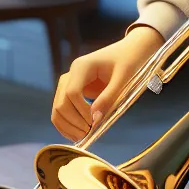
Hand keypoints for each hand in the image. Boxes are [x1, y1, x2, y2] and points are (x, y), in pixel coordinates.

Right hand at [51, 26, 164, 140]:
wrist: (131, 51)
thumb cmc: (130, 61)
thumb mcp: (124, 79)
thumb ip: (109, 98)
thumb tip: (95, 119)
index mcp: (82, 66)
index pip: (72, 93)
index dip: (81, 111)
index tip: (95, 123)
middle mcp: (71, 74)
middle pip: (61, 102)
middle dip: (73, 121)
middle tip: (89, 134)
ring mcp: (70, 82)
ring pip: (57, 108)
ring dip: (67, 125)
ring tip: (82, 137)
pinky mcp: (73, 91)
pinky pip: (62, 109)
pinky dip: (66, 123)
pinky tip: (77, 134)